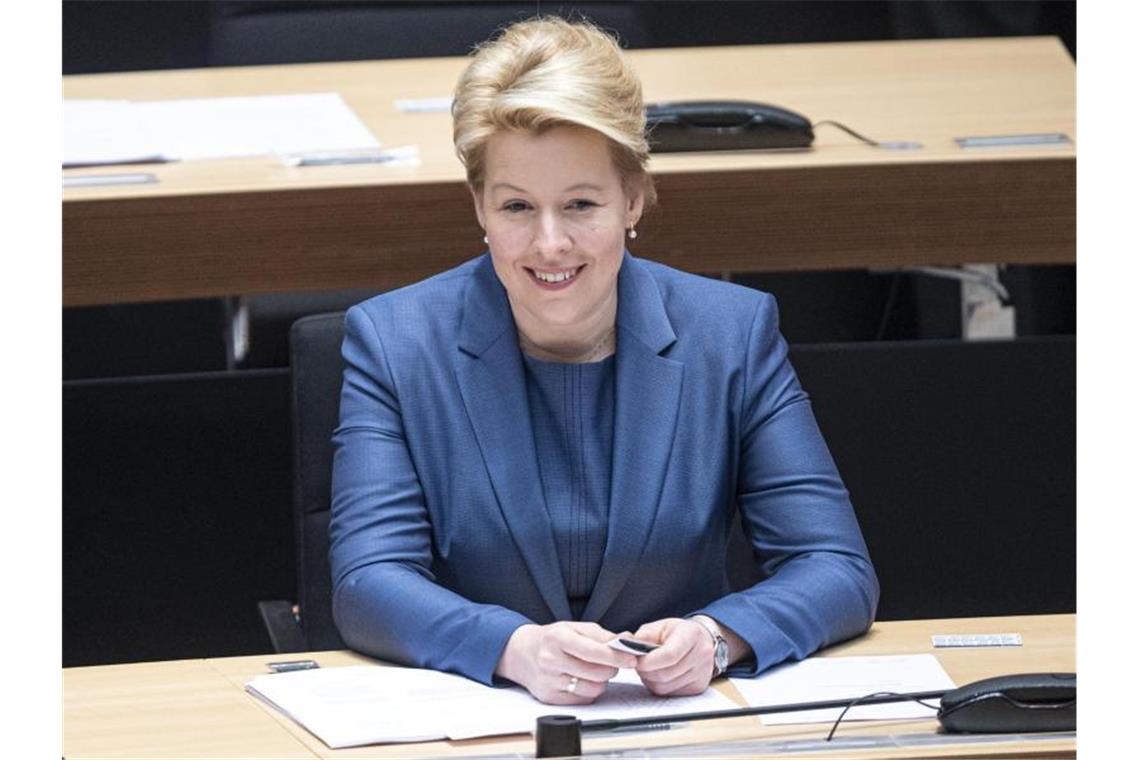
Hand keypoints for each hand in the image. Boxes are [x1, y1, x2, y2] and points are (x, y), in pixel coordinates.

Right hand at [495, 622, 637, 704]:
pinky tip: (582, 680)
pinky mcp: (550, 698)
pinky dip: (589, 691)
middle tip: (610, 662)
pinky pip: (583, 700)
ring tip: (594, 670)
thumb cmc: (552, 638)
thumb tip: (628, 641)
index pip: (594, 651)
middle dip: (611, 668)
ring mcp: (549, 681)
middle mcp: (550, 660)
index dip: (616, 657)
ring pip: (592, 689)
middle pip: (596, 673)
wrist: (522, 652)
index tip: (632, 659)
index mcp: (557, 638)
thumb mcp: (574, 627)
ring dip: (601, 681)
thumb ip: (602, 635)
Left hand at [632, 617, 715, 696]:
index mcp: (692, 635)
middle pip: (665, 674)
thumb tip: (627, 647)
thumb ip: (644, 636)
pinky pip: (670, 694)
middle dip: (646, 671)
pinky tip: (659, 675)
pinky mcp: (698, 688)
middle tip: (639, 664)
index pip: (669, 655)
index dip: (648, 661)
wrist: (701, 640)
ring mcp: (702, 673)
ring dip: (651, 680)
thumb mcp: (660, 626)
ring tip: (649, 668)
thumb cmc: (676, 632)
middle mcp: (701, 655)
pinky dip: (660, 686)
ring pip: (665, 687)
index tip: (635, 661)